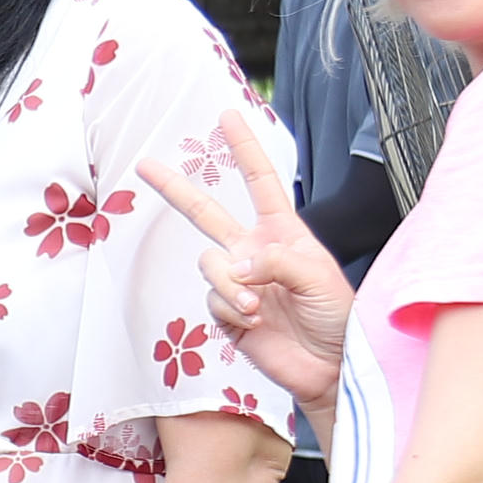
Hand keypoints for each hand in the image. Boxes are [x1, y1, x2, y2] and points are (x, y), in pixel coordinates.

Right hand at [138, 109, 352, 416]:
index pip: (261, 181)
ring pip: (209, 264)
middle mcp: (254, 252)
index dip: (244, 148)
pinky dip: (232, 310)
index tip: (227, 116)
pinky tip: (255, 323)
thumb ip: (275, 260)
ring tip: (260, 308)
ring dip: (233, 286)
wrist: (331, 366)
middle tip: (144, 166)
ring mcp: (238, 282)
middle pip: (206, 213)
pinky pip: (212, 300)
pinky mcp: (227, 314)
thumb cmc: (338, 316)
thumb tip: (235, 265)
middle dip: (175, 189)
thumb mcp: (318, 276)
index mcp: (282, 232)